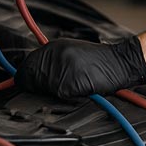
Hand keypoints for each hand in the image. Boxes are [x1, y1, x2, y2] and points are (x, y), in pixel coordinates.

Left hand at [15, 36, 145, 98]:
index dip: (25, 78)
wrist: (120, 62)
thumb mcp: (71, 54)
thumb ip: (51, 62)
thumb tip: (31, 77)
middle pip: (31, 78)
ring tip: (68, 89)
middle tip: (51, 91)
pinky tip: (75, 92)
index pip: (27, 65)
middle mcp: (55, 54)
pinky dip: (63, 98)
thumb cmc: (98, 62)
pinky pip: (56, 96)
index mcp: (53, 47)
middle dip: (35, 87)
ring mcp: (61, 68)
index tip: (25, 85)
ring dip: (50, 93)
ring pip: (42, 88)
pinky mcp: (69, 82)